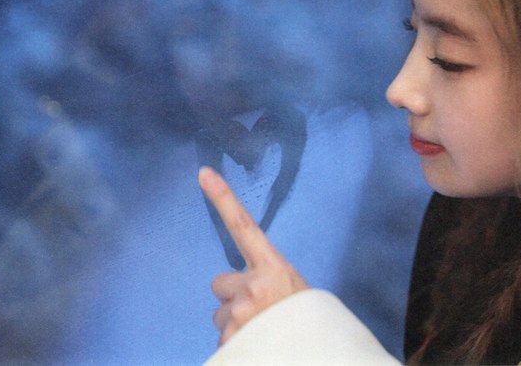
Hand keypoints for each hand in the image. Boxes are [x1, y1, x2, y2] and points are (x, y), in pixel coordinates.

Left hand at [198, 166, 309, 345]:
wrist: (316, 353)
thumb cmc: (307, 320)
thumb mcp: (294, 291)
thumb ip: (266, 280)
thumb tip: (246, 289)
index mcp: (273, 268)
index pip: (243, 226)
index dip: (223, 198)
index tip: (204, 173)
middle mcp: (253, 286)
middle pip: (221, 283)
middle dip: (233, 296)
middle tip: (259, 310)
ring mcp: (240, 313)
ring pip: (221, 314)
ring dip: (235, 322)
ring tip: (262, 330)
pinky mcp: (231, 338)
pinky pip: (223, 338)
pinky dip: (236, 343)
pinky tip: (257, 344)